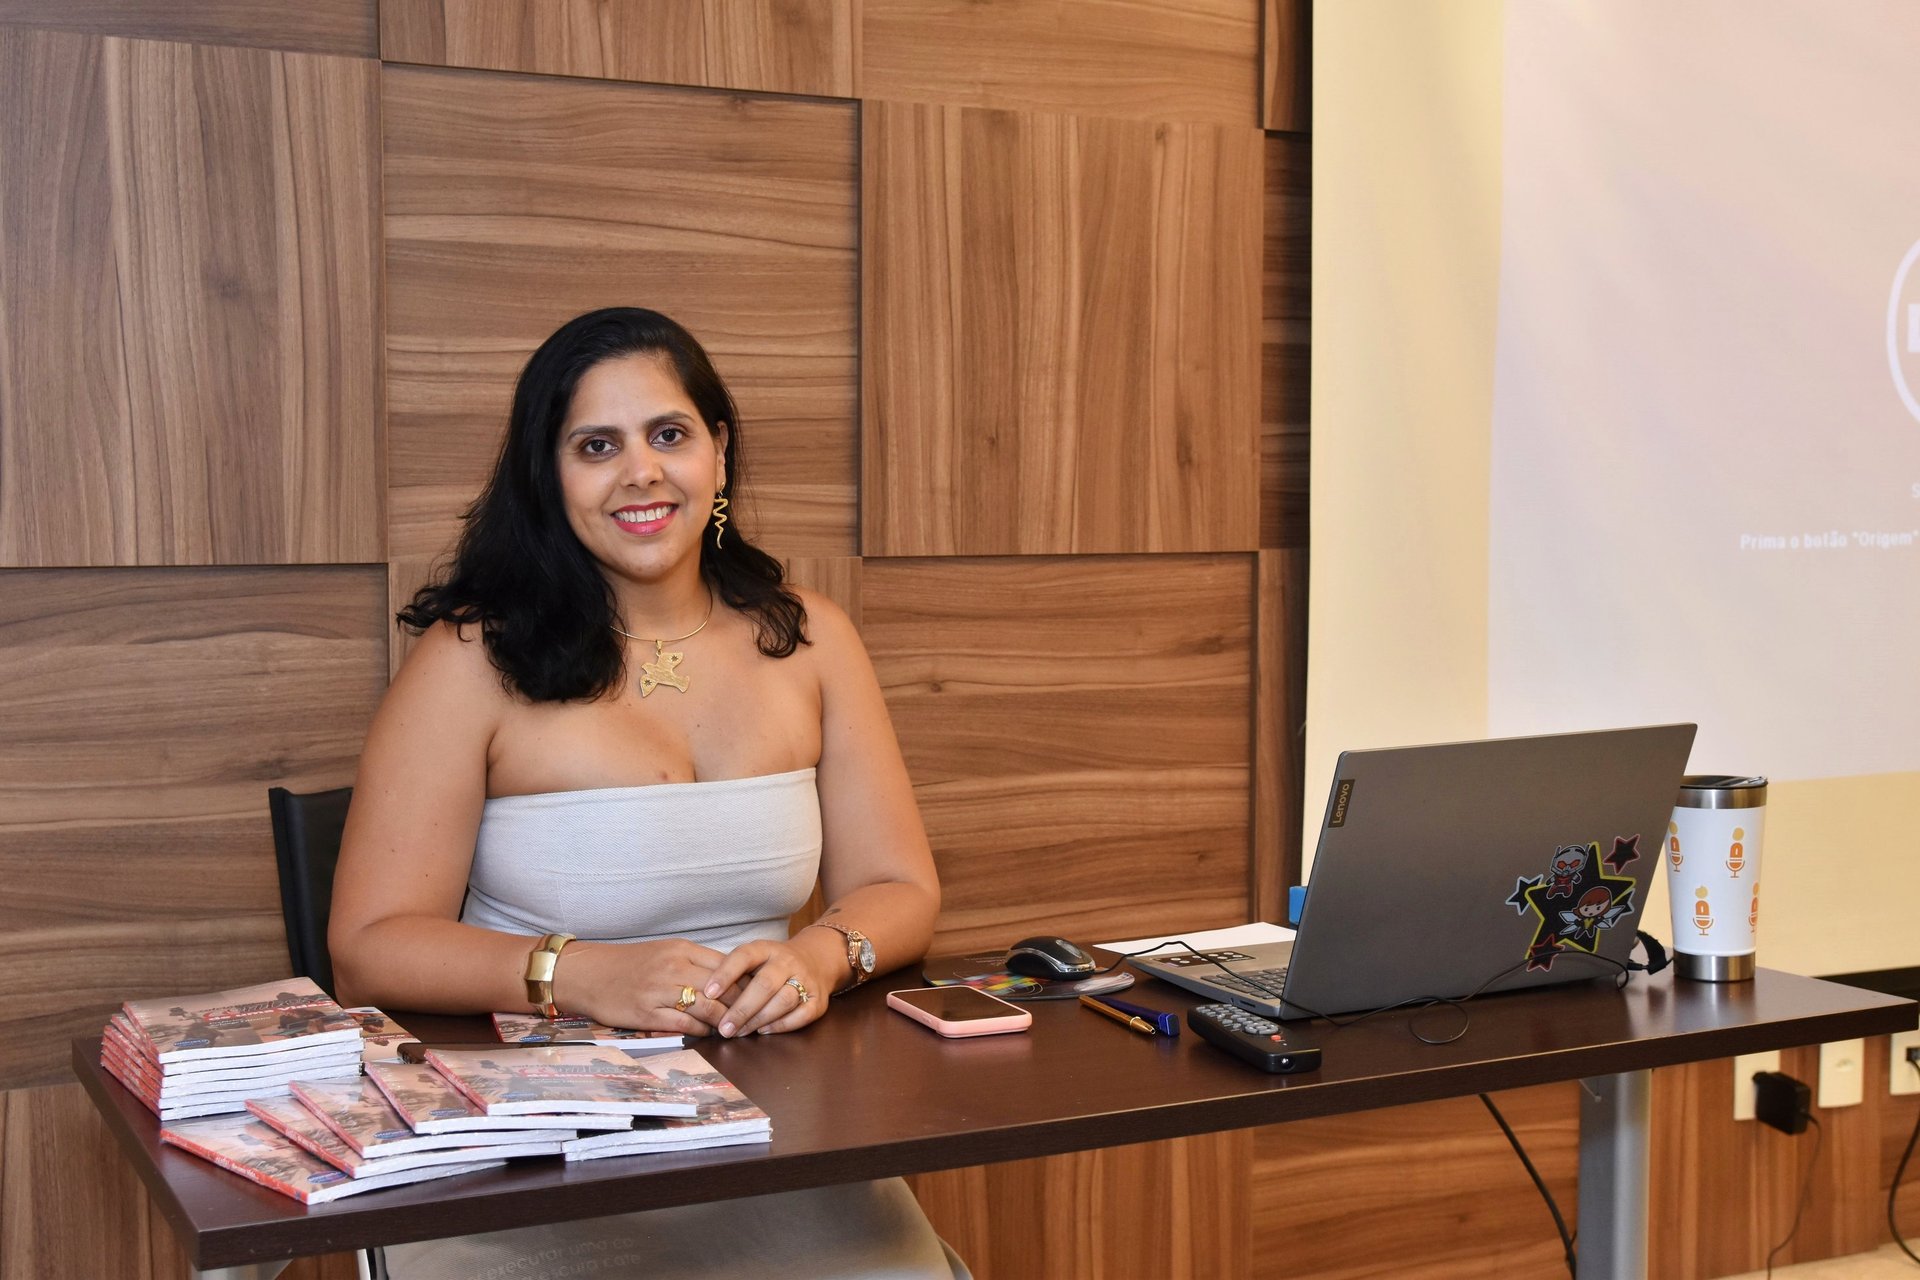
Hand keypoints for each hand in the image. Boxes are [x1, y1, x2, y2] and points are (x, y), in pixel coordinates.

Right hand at [554, 939, 741, 1035]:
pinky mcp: (648, 1014)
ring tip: (736, 1029)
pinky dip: (702, 1031)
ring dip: (726, 1022)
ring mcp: (661, 991)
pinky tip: (708, 1033)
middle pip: (724, 988)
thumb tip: (731, 977)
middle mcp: (674, 968)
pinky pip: (685, 1024)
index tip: (759, 995)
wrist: (589, 974)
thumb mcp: (666, 952)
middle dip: (743, 1005)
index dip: (746, 983)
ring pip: (708, 1008)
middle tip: (755, 1018)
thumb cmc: (631, 964)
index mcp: (682, 950)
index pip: (728, 965)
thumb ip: (696, 962)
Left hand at [704, 938, 836, 1037]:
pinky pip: (801, 1015)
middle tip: (724, 1028)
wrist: (816, 960)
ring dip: (759, 1019)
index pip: (744, 956)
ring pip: (783, 1000)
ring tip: (741, 1032)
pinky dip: (781, 1025)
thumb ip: (733, 973)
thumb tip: (704, 999)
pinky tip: (764, 1030)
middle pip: (765, 984)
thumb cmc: (772, 966)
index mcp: (766, 949)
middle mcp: (787, 961)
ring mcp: (806, 980)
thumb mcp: (754, 959)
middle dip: (742, 1009)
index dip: (725, 974)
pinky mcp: (819, 999)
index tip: (708, 992)